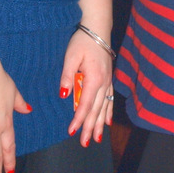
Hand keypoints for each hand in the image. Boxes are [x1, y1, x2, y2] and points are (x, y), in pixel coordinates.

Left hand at [60, 28, 113, 146]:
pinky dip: (109, 113)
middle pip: (96, 110)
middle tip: (85, 143)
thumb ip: (67, 76)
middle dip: (90, 128)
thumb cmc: (82, 41)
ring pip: (104, 108)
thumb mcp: (70, 56)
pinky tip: (108, 123)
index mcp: (94, 79)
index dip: (79, 119)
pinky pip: (110, 100)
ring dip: (100, 124)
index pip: (85, 104)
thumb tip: (63, 95)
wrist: (98, 29)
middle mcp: (104, 83)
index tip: (71, 131)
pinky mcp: (109, 79)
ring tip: (97, 139)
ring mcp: (108, 82)